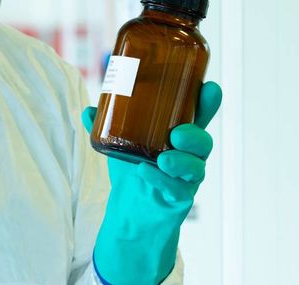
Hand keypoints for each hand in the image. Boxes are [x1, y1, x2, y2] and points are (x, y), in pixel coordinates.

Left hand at [83, 81, 221, 284]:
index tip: (209, 87)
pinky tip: (146, 173)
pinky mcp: (181, 198)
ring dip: (182, 162)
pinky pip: (178, 189)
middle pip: (203, 141)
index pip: (199, 115)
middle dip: (196, 135)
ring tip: (164, 159)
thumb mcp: (120, 145)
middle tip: (178, 134)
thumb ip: (106, 126)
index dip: (208, 102)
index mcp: (180, 134)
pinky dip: (161, 180)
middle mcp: (189, 155)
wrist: (132, 211)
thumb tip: (89, 110)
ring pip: (196, 167)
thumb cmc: (133, 170)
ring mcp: (188, 178)